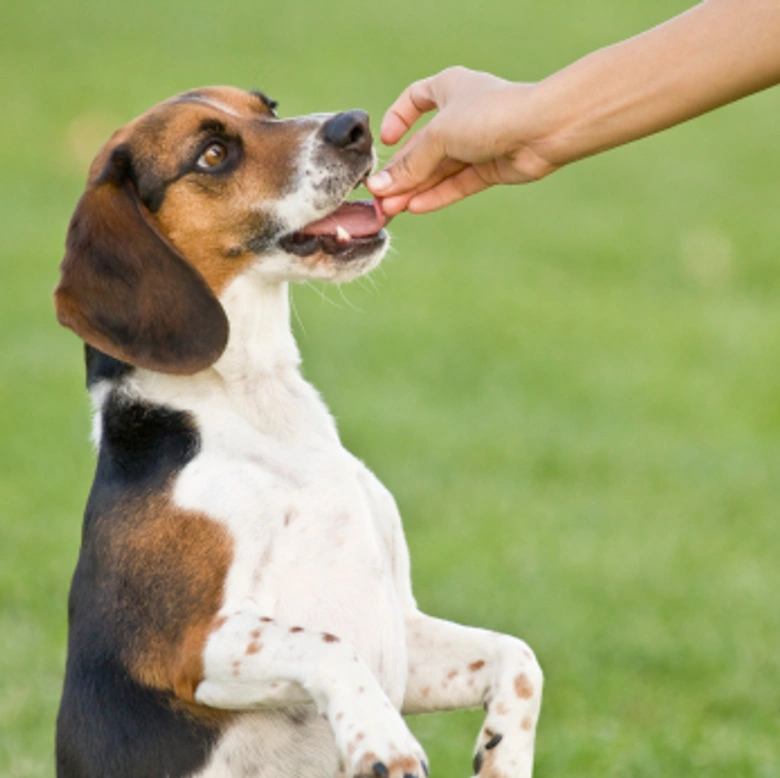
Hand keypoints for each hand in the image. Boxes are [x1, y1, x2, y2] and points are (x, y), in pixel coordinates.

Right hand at [367, 67, 556, 214]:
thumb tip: (380, 188)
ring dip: (415, 188)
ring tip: (392, 209)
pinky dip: (437, 195)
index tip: (387, 142)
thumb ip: (410, 165)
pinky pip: (457, 183)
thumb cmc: (491, 114)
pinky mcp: (490, 168)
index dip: (398, 119)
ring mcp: (478, 142)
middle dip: (402, 171)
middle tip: (380, 197)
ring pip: (439, 169)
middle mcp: (463, 114)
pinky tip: (415, 208)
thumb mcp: (439, 135)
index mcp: (449, 87)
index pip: (415, 99)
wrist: (544, 129)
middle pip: (424, 146)